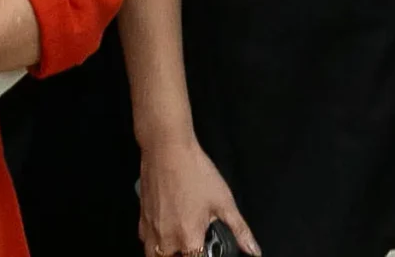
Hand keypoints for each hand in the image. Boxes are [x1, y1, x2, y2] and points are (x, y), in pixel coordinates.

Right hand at [137, 136, 259, 255]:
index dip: (204, 256)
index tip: (208, 250)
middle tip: (195, 247)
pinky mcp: (141, 218)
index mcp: (188, 238)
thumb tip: (253, 249)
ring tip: (181, 245)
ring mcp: (150, 229)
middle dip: (184, 256)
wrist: (167, 149)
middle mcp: (166, 238)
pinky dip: (155, 242)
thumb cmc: (194, 172)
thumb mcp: (224, 201)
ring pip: (155, 256)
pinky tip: (166, 230)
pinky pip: (146, 241)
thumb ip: (239, 230)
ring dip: (168, 254)